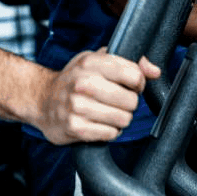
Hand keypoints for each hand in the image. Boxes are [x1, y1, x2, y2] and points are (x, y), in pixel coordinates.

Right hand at [35, 48, 159, 144]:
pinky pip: (111, 134)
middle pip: (131, 101)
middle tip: (115, 101)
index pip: (134, 75)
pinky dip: (108, 131)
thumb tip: (154, 70)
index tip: (129, 85)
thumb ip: (128, 62)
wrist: (41, 99)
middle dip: (128, 103)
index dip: (137, 83)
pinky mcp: (76, 128)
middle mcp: (83, 83)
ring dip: (119, 119)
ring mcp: (78, 107)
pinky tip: (97, 123)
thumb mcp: (96, 61)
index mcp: (90, 62)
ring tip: (106, 112)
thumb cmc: (74, 79)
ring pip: (123, 119)